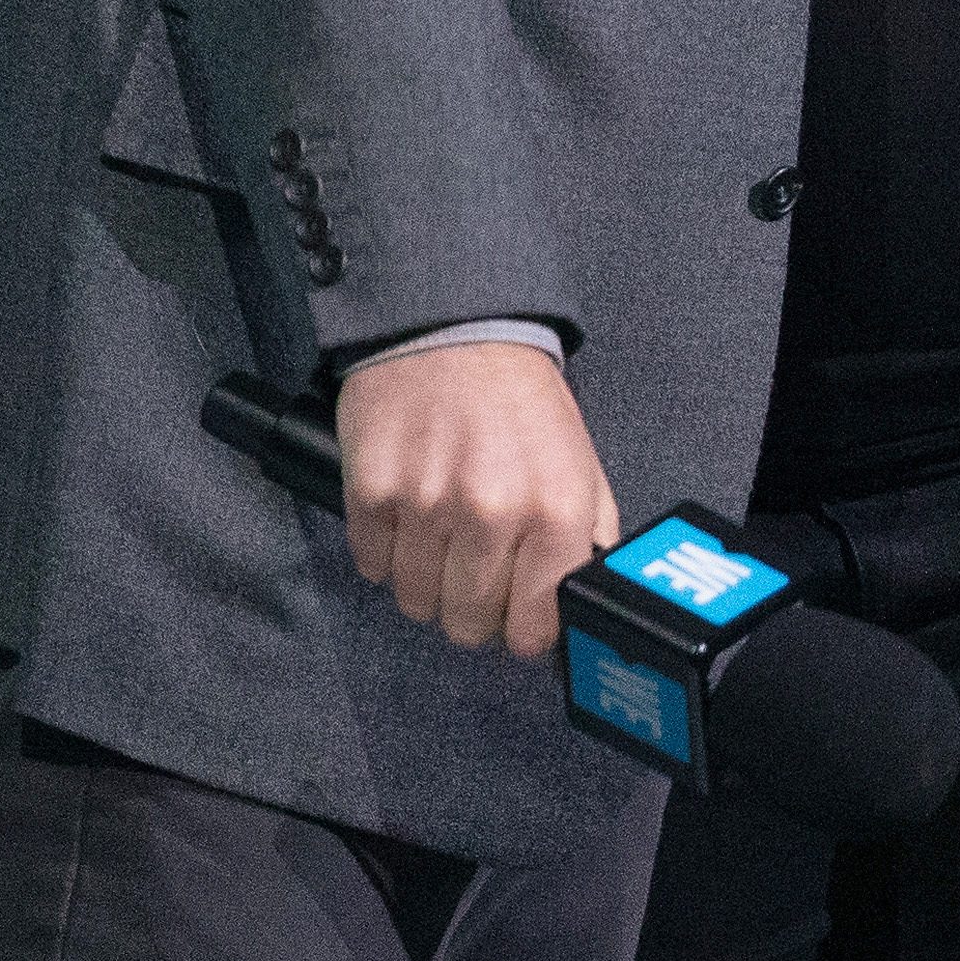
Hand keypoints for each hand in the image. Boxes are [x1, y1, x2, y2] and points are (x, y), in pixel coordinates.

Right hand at [336, 342, 619, 658]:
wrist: (455, 327)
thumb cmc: (519, 399)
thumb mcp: (580, 462)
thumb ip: (587, 539)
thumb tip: (581, 604)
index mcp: (555, 509)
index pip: (533, 633)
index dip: (523, 626)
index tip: (517, 610)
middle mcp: (493, 513)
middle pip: (468, 628)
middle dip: (474, 606)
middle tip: (477, 563)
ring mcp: (427, 505)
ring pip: (416, 604)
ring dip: (427, 580)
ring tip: (442, 530)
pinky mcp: (373, 493)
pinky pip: (372, 568)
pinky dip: (386, 550)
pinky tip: (409, 509)